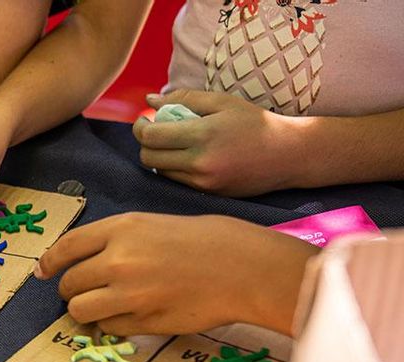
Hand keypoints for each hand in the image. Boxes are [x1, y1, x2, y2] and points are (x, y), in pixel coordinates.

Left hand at [34, 213, 317, 335]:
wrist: (241, 266)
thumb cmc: (199, 241)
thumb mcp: (150, 224)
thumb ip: (111, 240)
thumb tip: (72, 262)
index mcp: (120, 229)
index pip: (65, 249)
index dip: (49, 263)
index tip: (43, 272)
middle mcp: (118, 260)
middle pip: (68, 284)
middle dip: (71, 290)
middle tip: (85, 291)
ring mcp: (129, 294)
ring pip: (79, 310)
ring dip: (85, 311)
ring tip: (102, 306)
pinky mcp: (143, 321)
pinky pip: (108, 328)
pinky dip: (112, 325)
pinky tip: (130, 314)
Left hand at [134, 90, 306, 196]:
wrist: (288, 155)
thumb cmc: (255, 123)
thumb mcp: (222, 102)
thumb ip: (183, 98)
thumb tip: (149, 101)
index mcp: (203, 135)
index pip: (151, 136)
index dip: (140, 127)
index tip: (145, 120)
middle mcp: (200, 162)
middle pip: (148, 157)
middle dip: (145, 143)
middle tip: (156, 131)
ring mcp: (203, 182)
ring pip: (160, 171)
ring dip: (159, 156)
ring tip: (175, 143)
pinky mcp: (208, 193)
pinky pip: (176, 181)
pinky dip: (174, 168)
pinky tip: (188, 156)